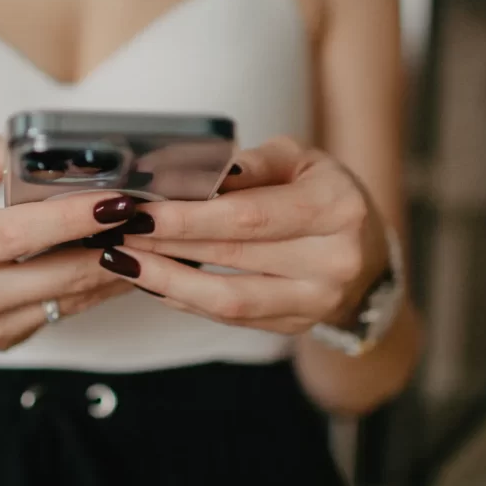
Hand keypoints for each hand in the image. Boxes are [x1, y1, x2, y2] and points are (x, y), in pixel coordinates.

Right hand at [0, 132, 139, 349]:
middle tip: (152, 218)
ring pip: (71, 298)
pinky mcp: (3, 341)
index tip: (120, 200)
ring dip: (115, 268)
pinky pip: (62, 311)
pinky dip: (95, 287)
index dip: (75, 217)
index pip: (23, 232)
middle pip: (60, 274)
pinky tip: (118, 261)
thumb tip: (48, 154)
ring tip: (146, 237)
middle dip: (114, 246)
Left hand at [99, 137, 389, 334]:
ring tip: (124, 263)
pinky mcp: (296, 325)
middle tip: (118, 234)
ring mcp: (316, 301)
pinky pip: (232, 317)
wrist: (366, 249)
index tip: (142, 213)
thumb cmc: (322, 193)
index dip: (190, 218)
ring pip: (229, 300)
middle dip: (167, 246)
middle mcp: (333, 261)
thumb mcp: (299, 160)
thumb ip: (252, 163)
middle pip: (234, 256)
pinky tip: (154, 283)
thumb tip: (198, 168)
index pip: (249, 216)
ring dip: (168, 282)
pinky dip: (188, 300)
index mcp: (336, 208)